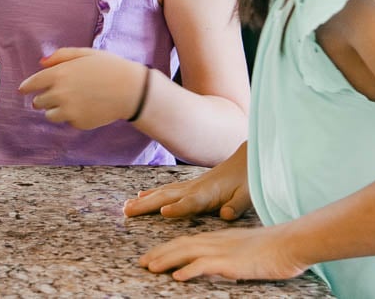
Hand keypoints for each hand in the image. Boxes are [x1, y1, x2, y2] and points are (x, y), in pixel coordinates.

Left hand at [19, 48, 142, 129]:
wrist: (130, 90)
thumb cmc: (109, 67)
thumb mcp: (84, 54)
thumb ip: (61, 56)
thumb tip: (41, 62)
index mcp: (59, 74)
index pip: (32, 83)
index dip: (26, 87)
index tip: (23, 90)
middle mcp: (59, 93)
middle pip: (38, 102)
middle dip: (43, 98)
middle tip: (56, 94)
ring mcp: (68, 110)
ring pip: (49, 115)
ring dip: (55, 109)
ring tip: (71, 102)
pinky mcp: (78, 123)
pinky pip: (67, 121)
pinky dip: (72, 116)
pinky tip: (86, 107)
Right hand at [124, 141, 249, 218]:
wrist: (246, 160)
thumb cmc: (248, 180)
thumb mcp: (248, 195)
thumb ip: (236, 206)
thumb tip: (224, 215)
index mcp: (209, 193)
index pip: (191, 202)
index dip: (178, 208)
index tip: (163, 212)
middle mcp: (195, 188)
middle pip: (167, 197)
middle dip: (147, 204)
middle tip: (127, 211)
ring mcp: (190, 186)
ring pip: (163, 193)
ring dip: (144, 199)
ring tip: (126, 207)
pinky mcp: (189, 186)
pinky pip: (167, 190)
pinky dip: (152, 193)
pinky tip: (141, 196)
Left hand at [138, 225, 308, 281]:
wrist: (291, 244)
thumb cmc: (273, 250)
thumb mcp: (244, 252)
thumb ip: (228, 258)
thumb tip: (217, 268)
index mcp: (219, 238)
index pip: (187, 241)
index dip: (168, 248)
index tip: (153, 256)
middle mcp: (216, 241)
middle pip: (181, 245)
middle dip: (160, 253)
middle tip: (142, 263)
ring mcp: (223, 250)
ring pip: (187, 252)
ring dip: (166, 260)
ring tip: (150, 267)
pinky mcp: (231, 262)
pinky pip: (205, 265)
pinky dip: (189, 270)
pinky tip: (177, 277)